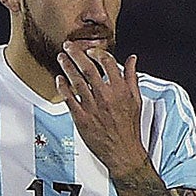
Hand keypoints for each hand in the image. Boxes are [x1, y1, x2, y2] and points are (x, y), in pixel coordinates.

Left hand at [56, 42, 148, 174]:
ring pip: (77, 82)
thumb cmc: (129, 125)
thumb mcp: (136, 99)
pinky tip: (58, 79)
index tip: (89, 49)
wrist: (123, 149)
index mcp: (120, 89)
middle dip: (76, 55)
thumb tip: (132, 59)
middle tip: (68, 46)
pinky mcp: (81, 118)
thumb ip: (132, 77)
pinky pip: (69, 100)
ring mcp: (92, 107)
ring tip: (61, 58)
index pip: (107, 63)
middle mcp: (106, 96)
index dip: (97, 53)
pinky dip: (63, 88)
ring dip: (67, 68)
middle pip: (88, 69)